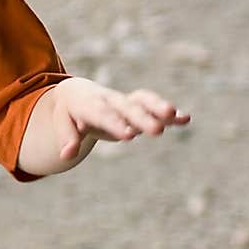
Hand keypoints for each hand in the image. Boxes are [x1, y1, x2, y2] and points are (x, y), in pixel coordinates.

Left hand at [52, 77, 190, 160]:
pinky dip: (169, 113)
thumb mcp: (62, 122)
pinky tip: (186, 119)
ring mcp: (125, 102)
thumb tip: (66, 155)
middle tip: (157, 131)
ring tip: (176, 116)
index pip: (103, 114)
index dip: (116, 123)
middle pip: (128, 108)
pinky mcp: (136, 106)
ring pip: (144, 102)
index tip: (129, 135)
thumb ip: (67, 138)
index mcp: (89, 103)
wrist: (76, 92)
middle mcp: (110, 100)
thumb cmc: (69, 110)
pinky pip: (153, 106)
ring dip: (159, 109)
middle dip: (142, 118)